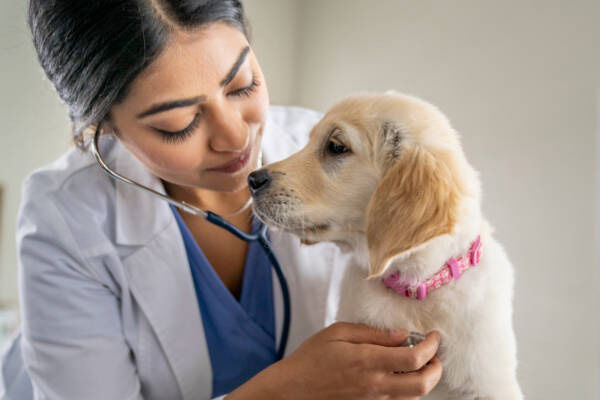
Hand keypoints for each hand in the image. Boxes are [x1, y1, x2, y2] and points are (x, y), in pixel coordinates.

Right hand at [228, 322, 442, 399]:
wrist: (293, 389)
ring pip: (415, 397)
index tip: (435, 335)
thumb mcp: (338, 333)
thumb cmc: (311, 358)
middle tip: (436, 354)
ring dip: (426, 380)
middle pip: (423, 384)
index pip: (414, 358)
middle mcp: (375, 385)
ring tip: (422, 363)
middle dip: (437, 368)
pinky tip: (403, 376)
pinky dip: (410, 391)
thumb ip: (372, 333)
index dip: (432, 346)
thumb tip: (402, 334)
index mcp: (368, 361)